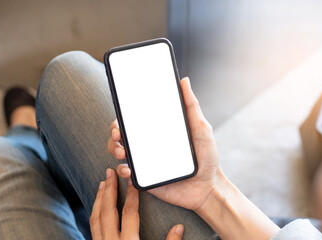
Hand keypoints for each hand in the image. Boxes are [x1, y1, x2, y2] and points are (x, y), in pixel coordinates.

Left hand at [90, 168, 183, 239]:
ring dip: (99, 199)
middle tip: (109, 173)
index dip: (132, 195)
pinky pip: (92, 227)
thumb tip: (179, 227)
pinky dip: (94, 213)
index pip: (129, 213)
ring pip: (95, 218)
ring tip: (101, 185)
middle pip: (108, 211)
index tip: (133, 182)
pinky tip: (97, 207)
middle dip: (109, 190)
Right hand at [107, 77, 221, 210]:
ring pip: (119, 150)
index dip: (124, 115)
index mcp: (158, 131)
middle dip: (114, 130)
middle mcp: (148, 144)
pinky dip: (122, 169)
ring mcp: (145, 161)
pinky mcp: (144, 177)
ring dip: (113, 147)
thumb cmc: (206, 157)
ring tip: (121, 151)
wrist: (208, 187)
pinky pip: (126, 172)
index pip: (136, 119)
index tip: (121, 112)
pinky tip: (128, 169)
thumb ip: (191, 106)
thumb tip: (184, 81)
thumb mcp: (201, 128)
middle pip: (123, 133)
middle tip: (118, 133)